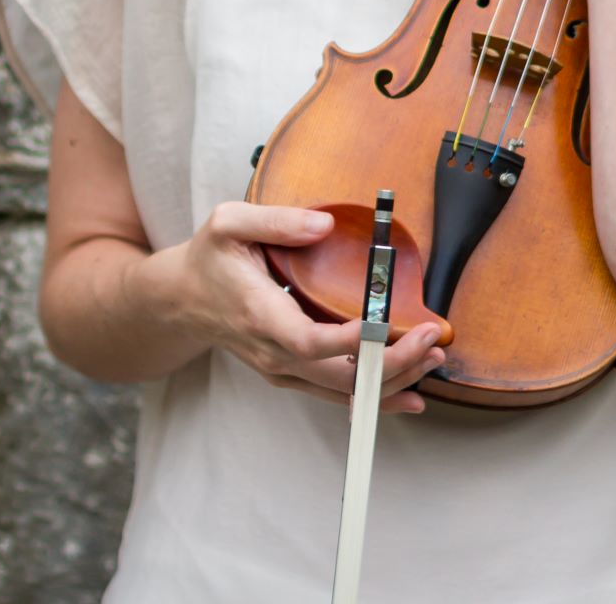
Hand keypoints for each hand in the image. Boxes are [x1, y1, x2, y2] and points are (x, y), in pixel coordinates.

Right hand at [140, 202, 449, 414]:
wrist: (182, 300)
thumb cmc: (210, 259)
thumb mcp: (229, 224)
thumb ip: (276, 221)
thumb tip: (324, 225)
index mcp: (258, 315)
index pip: (307, 341)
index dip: (348, 341)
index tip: (384, 325)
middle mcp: (272, 352)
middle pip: (335, 375)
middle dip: (389, 362)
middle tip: (431, 340)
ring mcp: (282, 369)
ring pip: (341, 391)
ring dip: (392, 380)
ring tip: (433, 358)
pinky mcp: (292, 373)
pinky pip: (337, 394)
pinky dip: (375, 395)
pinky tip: (411, 394)